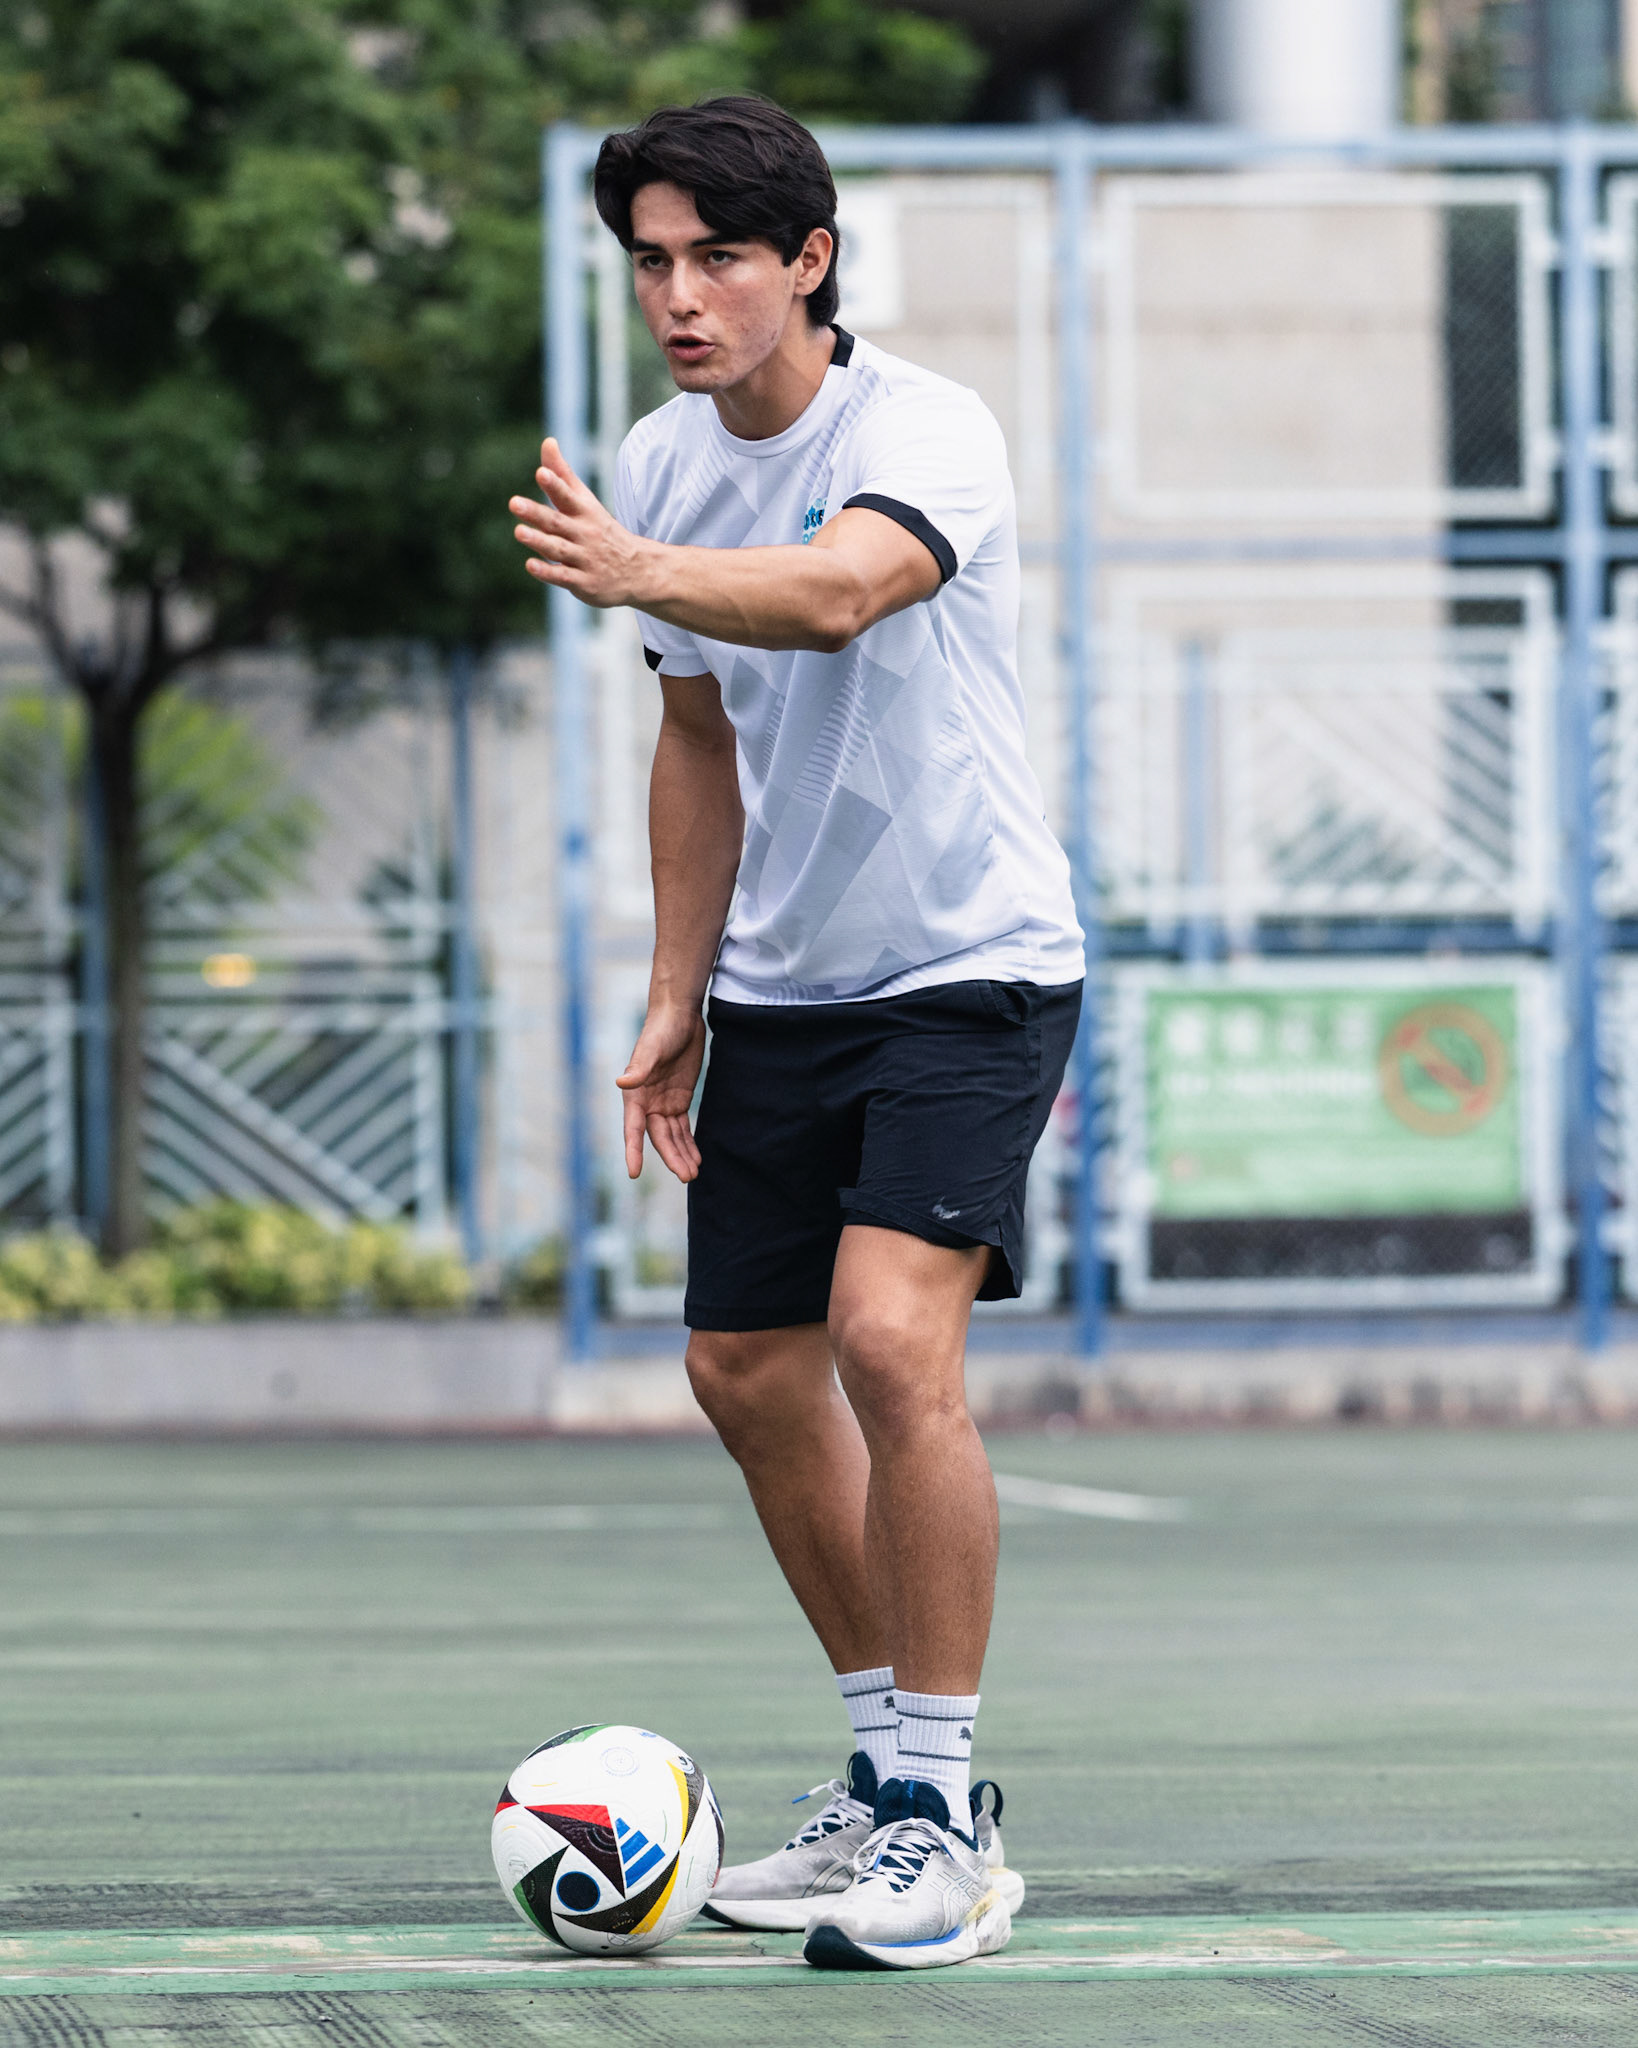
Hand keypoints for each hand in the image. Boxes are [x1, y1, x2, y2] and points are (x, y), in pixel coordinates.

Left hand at [509, 440, 650, 607]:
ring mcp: (585, 559)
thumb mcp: (586, 501)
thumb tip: (548, 441)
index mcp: (584, 513)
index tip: (542, 473)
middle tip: (514, 502)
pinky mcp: (584, 583)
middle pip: (557, 522)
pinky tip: (530, 565)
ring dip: (539, 541)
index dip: (555, 485)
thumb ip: (563, 474)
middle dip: (536, 513)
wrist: (638, 570)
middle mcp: (584, 534)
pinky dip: (548, 572)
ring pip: (558, 549)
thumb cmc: (602, 531)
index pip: (567, 496)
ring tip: (519, 532)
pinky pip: (564, 577)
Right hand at [617, 1003, 706, 1181]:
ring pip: (672, 1136)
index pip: (633, 1129)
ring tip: (693, 1174)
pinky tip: (696, 1158)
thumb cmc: (661, 1030)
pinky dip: (688, 1143)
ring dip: (681, 1155)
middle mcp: (647, 1103)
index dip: (633, 1150)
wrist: (679, 1017)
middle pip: (658, 1137)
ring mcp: (663, 1103)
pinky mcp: (679, 1099)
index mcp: (635, 1094)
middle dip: (671, 1157)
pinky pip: (682, 1127)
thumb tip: (621, 1081)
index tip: (633, 1173)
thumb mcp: (652, 1049)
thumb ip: (640, 1067)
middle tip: (686, 1177)